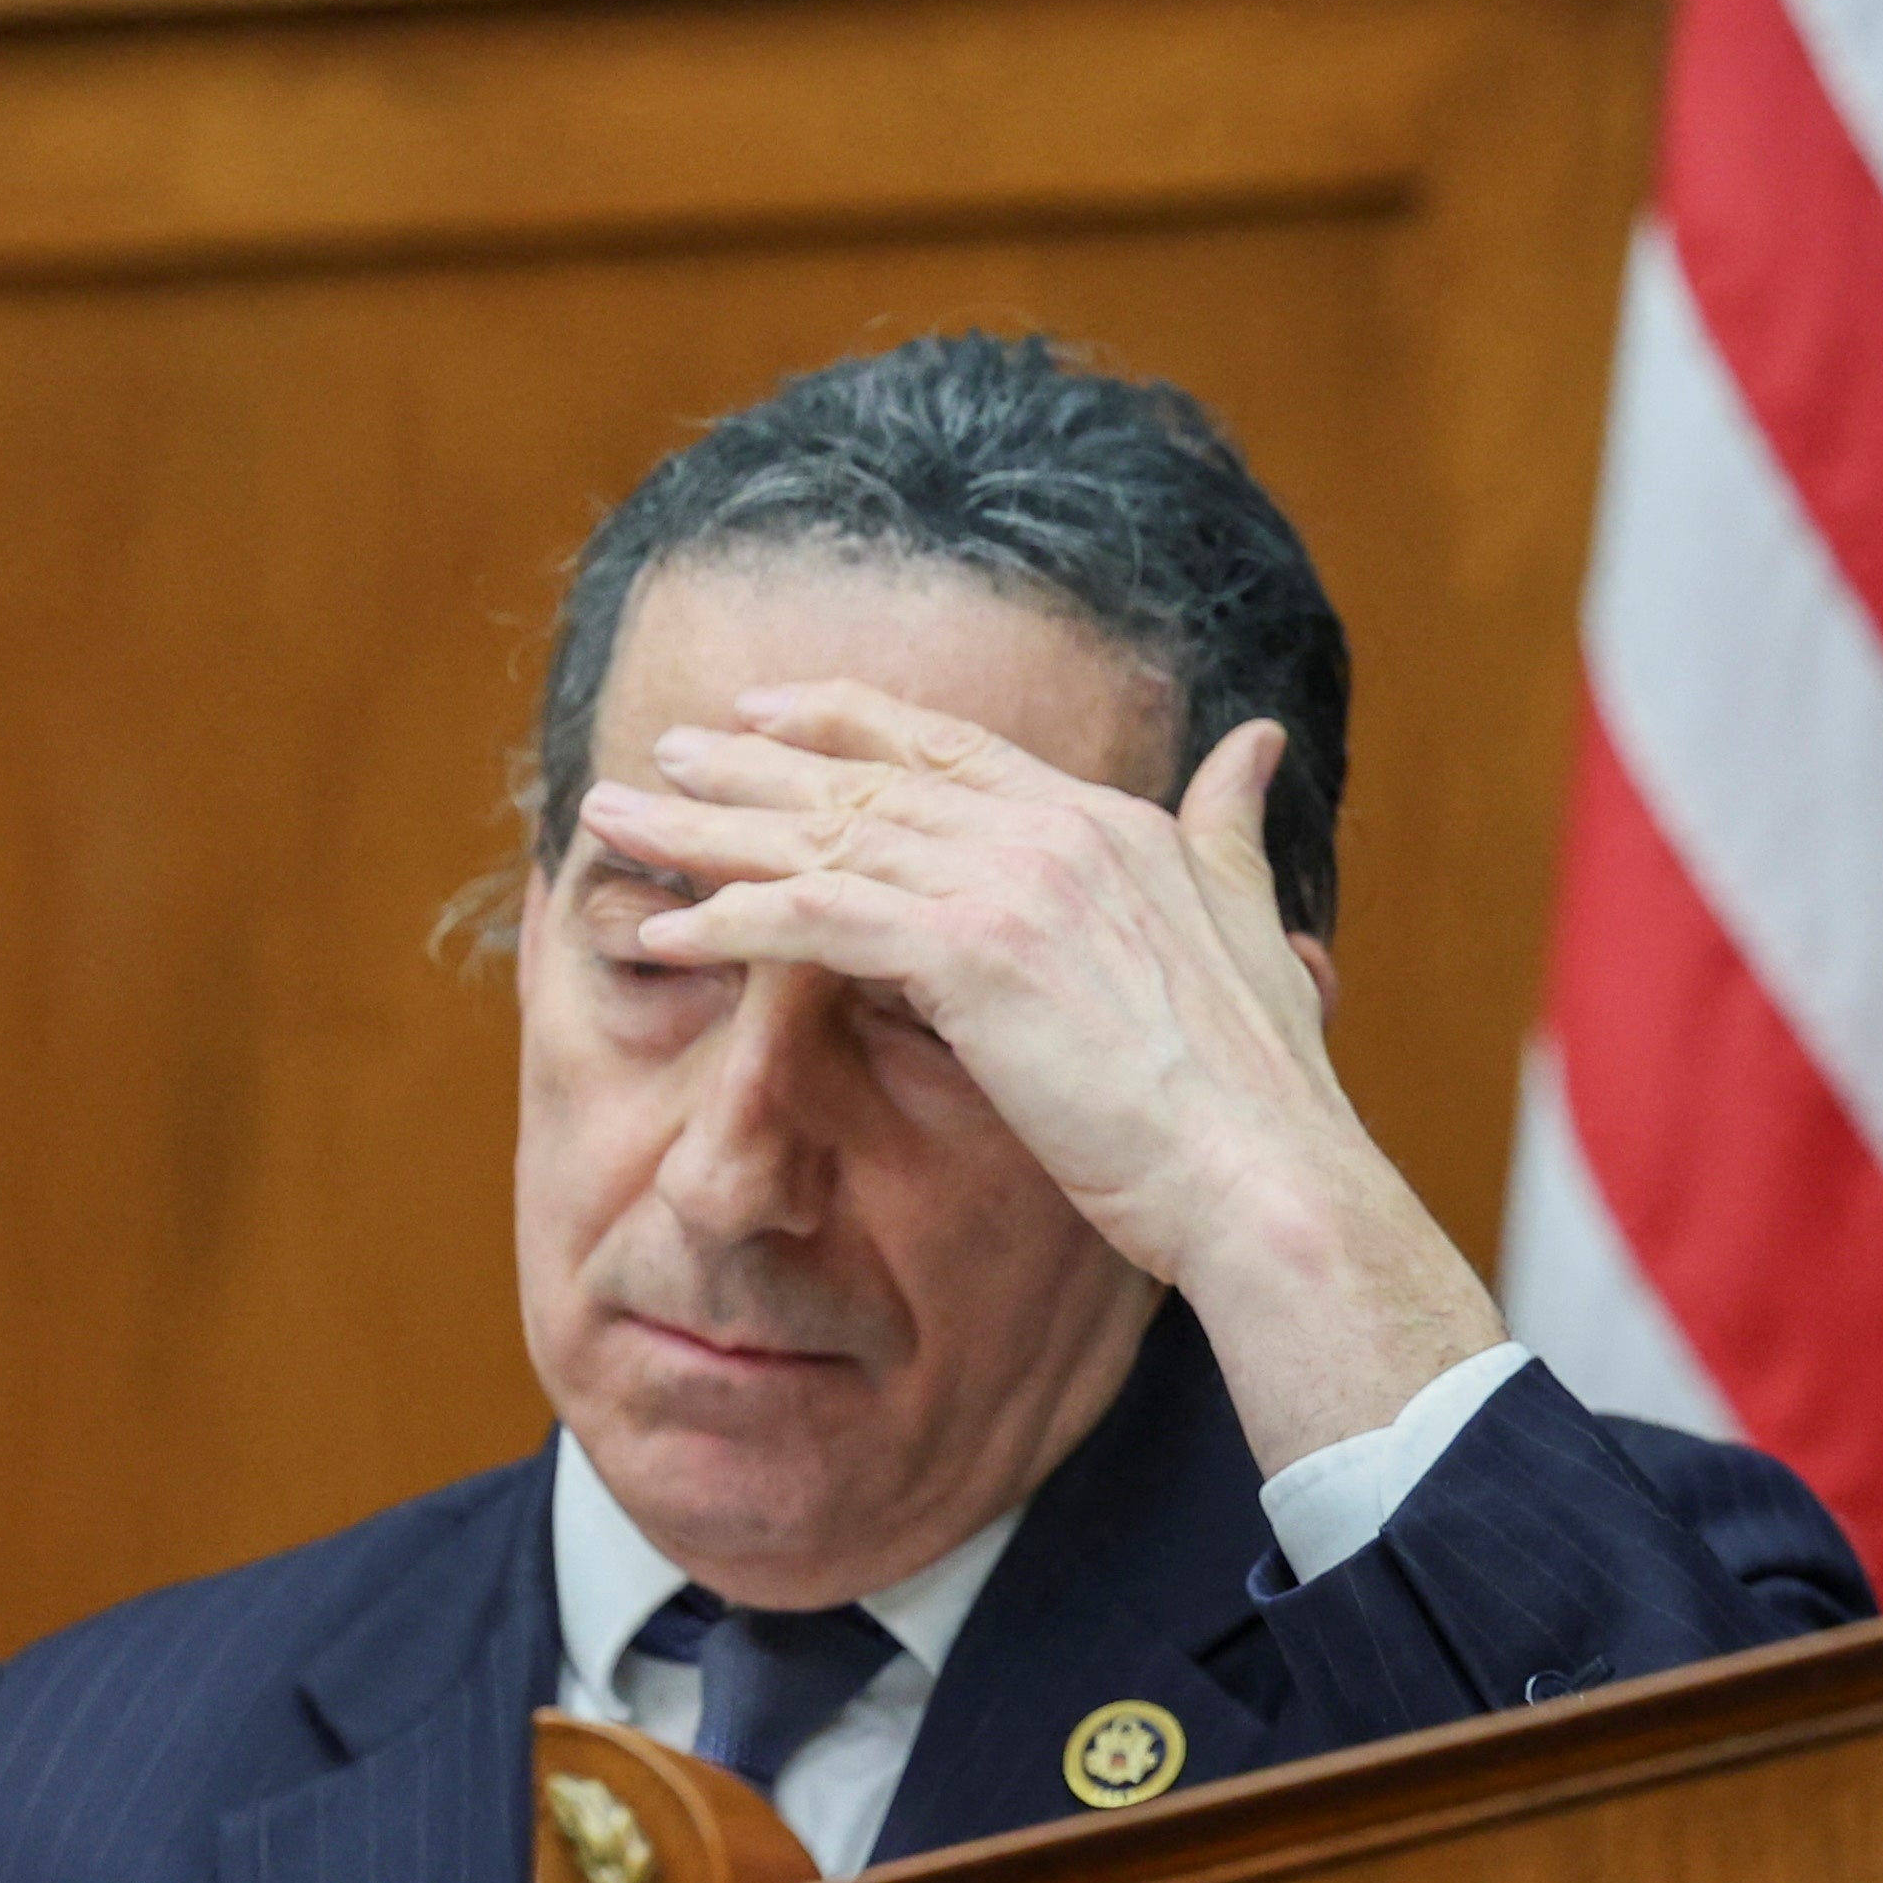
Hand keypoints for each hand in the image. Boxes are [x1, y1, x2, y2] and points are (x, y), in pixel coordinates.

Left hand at [579, 683, 1504, 1469]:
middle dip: (752, 763)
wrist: (1263, 1170)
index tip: (769, 711)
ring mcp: (1013, 885)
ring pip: (826, 837)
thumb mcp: (1253, 921)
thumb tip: (1257, 743)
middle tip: (662, 752)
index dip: (853, 722)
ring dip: (708, 828)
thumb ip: (1232, 826)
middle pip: (869, 780)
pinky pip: (816, 918)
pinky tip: (661, 927)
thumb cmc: (1260, 1085)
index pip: (954, 748)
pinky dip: (732, 918)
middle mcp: (1058, 831)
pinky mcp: (971, 953)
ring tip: (620, 817)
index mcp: (1113, 823)